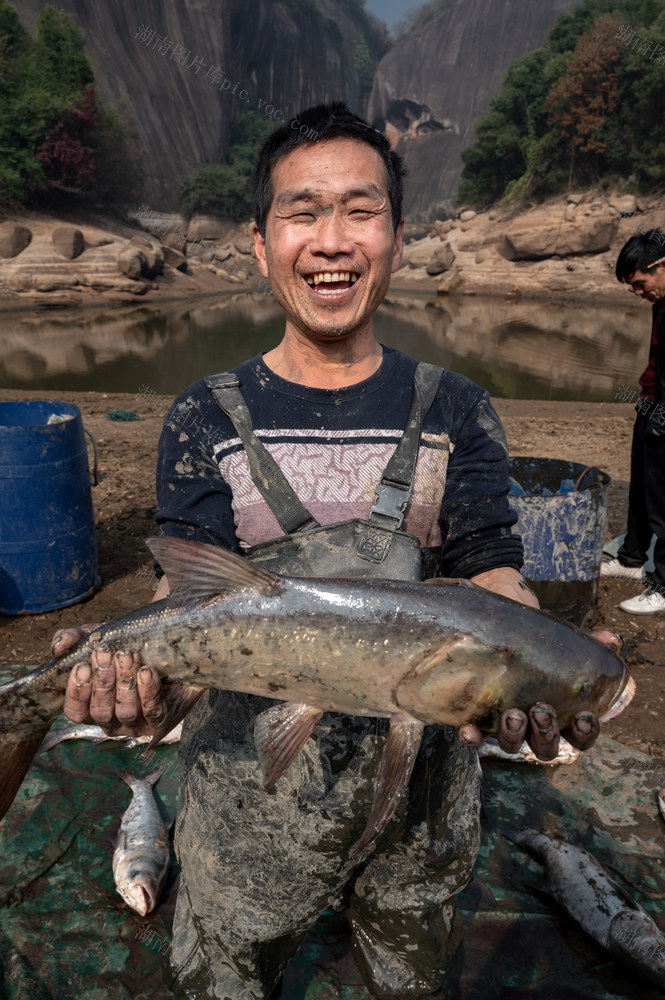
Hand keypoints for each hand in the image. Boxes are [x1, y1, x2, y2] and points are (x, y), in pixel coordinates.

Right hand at [52, 625, 165, 737]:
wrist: (169, 648)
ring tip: (128, 656)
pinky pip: (152, 711)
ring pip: (125, 711)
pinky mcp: (160, 721)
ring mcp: (136, 723)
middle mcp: (112, 721)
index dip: (76, 693)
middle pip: (101, 711)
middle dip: (102, 681)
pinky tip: (146, 671)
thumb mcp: (99, 638)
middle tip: (106, 653)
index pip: (76, 712)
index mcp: (92, 706)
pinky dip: (148, 691)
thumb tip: (59, 647)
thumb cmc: (128, 647)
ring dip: (125, 682)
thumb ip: (74, 640)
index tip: (82, 667)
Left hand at [458, 628, 622, 759]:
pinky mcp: (479, 719)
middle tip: (541, 710)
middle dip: (545, 733)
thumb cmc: (541, 649)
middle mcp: (535, 728)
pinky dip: (473, 736)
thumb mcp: (565, 646)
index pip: (580, 736)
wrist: (502, 635)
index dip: (585, 733)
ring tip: (513, 714)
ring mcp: (506, 726)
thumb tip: (611, 639)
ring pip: (512, 745)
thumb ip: (589, 645)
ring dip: (513, 735)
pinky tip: (469, 729)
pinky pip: (476, 737)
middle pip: (546, 747)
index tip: (584, 716)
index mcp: (563, 716)